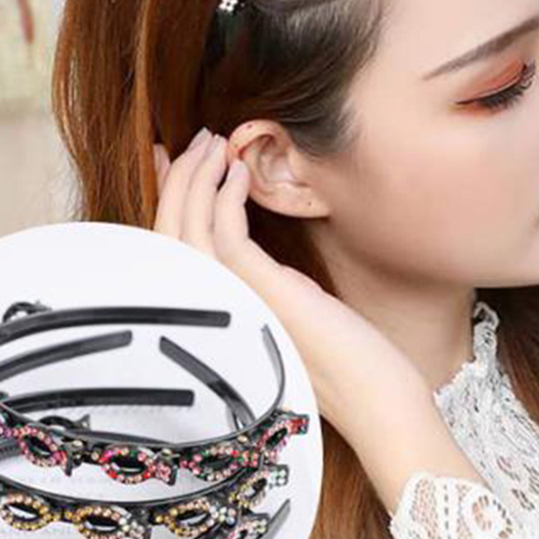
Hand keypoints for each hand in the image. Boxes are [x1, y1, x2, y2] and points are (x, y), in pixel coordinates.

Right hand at [151, 129, 431, 456]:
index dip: (165, 200)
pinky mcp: (258, 293)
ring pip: (185, 229)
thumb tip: (244, 242)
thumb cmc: (340, 357)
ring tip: (213, 144)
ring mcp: (231, 304)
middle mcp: (209, 313)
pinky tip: (239, 172)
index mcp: (212, 316)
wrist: (374, 398)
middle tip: (195, 141)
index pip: (168, 251)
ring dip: (195, 176)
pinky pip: (224, 233)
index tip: (167, 160)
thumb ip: (258, 282)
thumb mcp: (286, 307)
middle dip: (175, 178)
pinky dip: (226, 195)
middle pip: (165, 235)